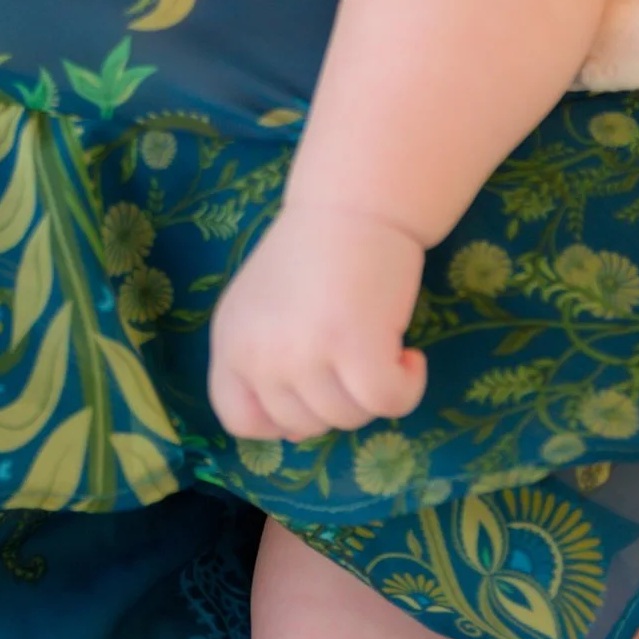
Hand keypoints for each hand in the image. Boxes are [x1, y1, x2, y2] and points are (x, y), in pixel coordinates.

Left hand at [207, 199, 427, 441]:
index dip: (278, 418)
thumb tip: (292, 435)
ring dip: (373, 389)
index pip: (237, 417)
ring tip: (378, 341)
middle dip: (335, 399)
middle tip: (352, 352)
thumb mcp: (267, 310)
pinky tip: (408, 353)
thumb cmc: (313, 254)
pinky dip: (408, 386)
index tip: (310, 393)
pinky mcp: (355, 348)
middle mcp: (258, 353)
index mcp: (230, 340)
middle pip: (302, 425)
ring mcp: (304, 353)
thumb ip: (268, 363)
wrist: (352, 203)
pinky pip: (389, 403)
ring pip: (348, 418)